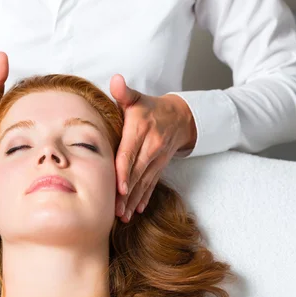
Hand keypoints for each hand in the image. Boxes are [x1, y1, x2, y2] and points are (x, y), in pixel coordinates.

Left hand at [110, 74, 196, 222]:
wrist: (180, 117)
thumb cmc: (150, 108)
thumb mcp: (137, 98)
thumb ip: (124, 92)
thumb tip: (115, 80)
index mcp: (141, 130)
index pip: (130, 153)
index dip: (125, 170)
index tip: (119, 187)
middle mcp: (151, 147)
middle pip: (136, 172)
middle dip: (126, 193)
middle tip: (115, 210)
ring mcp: (157, 159)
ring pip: (144, 182)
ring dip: (133, 200)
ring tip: (122, 216)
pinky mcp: (160, 167)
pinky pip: (152, 184)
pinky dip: (145, 198)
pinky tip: (137, 211)